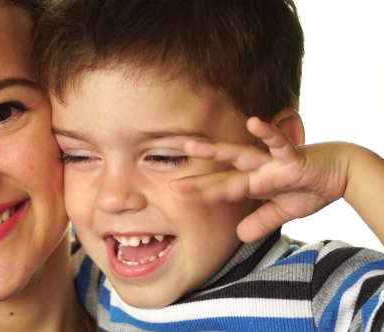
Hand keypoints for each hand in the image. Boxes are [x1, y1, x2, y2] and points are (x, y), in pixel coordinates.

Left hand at [170, 117, 347, 242]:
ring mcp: (273, 162)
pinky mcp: (294, 157)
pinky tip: (252, 122)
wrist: (343, 171)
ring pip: (241, 155)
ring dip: (217, 151)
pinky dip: (268, 134)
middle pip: (224, 175)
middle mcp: (259, 171)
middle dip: (199, 180)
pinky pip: (279, 144)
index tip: (176, 195)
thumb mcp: (284, 211)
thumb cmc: (310, 186)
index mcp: (255, 183)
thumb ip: (262, 221)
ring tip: (191, 146)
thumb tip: (240, 237)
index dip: (202, 193)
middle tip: (172, 184)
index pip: (224, 190)